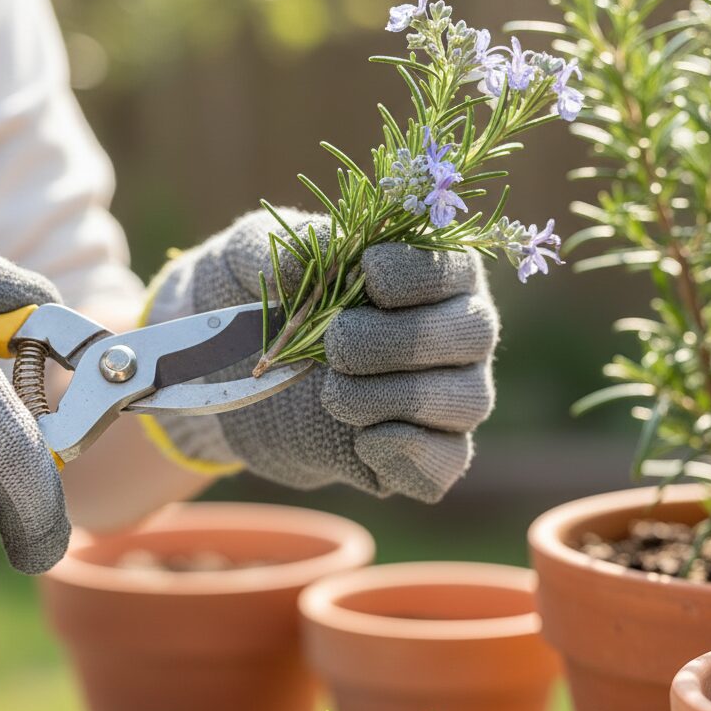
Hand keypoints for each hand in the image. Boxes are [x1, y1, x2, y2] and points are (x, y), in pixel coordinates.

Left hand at [147, 209, 498, 498]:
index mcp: (430, 274)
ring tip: (332, 395)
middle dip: (399, 340)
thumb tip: (309, 259)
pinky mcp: (422, 452)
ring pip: (467, 400)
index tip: (367, 273)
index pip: (456, 267)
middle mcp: (456, 333)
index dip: (418, 272)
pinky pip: (446, 463)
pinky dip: (408, 454)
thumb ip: (287, 248)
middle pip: (473, 333)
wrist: (238, 374)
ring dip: (397, 397)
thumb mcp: (255, 258)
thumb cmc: (264, 299)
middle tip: (336, 346)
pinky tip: (359, 442)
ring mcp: (447, 397)